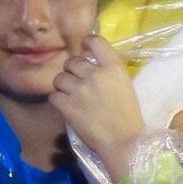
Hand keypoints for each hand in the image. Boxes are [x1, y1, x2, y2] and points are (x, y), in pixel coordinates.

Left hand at [49, 35, 145, 183]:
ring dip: (63, 87)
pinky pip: (54, 96)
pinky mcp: (66, 105)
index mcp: (114, 68)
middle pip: (72, 62)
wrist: (123, 142)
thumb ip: (109, 72)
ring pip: (59, 78)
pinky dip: (59, 102)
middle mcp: (95, 74)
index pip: (95, 42)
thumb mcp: (125, 87)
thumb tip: (91, 63)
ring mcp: (79, 89)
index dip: (87, 42)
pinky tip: (69, 108)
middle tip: (79, 83)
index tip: (84, 48)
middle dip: (73, 71)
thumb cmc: (129, 116)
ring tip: (73, 97)